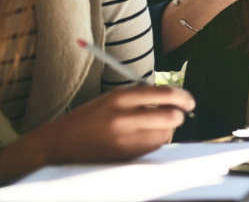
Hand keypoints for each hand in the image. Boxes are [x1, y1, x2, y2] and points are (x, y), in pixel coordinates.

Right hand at [29, 86, 195, 163]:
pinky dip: (155, 142)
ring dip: (166, 130)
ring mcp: (125, 139)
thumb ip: (140, 97)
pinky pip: (153, 148)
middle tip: (179, 113)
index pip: (163, 93)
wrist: (59, 143)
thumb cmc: (88, 118)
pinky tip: (141, 138)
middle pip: (171, 116)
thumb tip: (174, 98)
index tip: (189, 100)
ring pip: (165, 134)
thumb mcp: (111, 99)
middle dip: (180, 115)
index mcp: (119, 98)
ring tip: (151, 126)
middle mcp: (123, 118)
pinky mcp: (125, 156)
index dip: (182, 96)